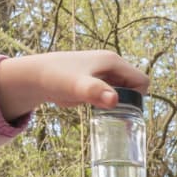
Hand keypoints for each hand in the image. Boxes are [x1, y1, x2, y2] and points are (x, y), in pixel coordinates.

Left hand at [0, 51, 149, 120]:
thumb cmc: (56, 78)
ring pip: (124, 91)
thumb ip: (95, 92)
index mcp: (113, 61)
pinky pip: (112, 93)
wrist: (35, 76)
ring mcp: (104, 73)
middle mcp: (111, 65)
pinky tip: (95, 109)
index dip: (138, 98)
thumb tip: (114, 100)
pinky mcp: (96, 81)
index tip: (122, 110)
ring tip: (103, 112)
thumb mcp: (77, 87)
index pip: (142, 81)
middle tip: (113, 114)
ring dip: (119, 104)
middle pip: (135, 87)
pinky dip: (109, 103)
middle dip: (129, 102)